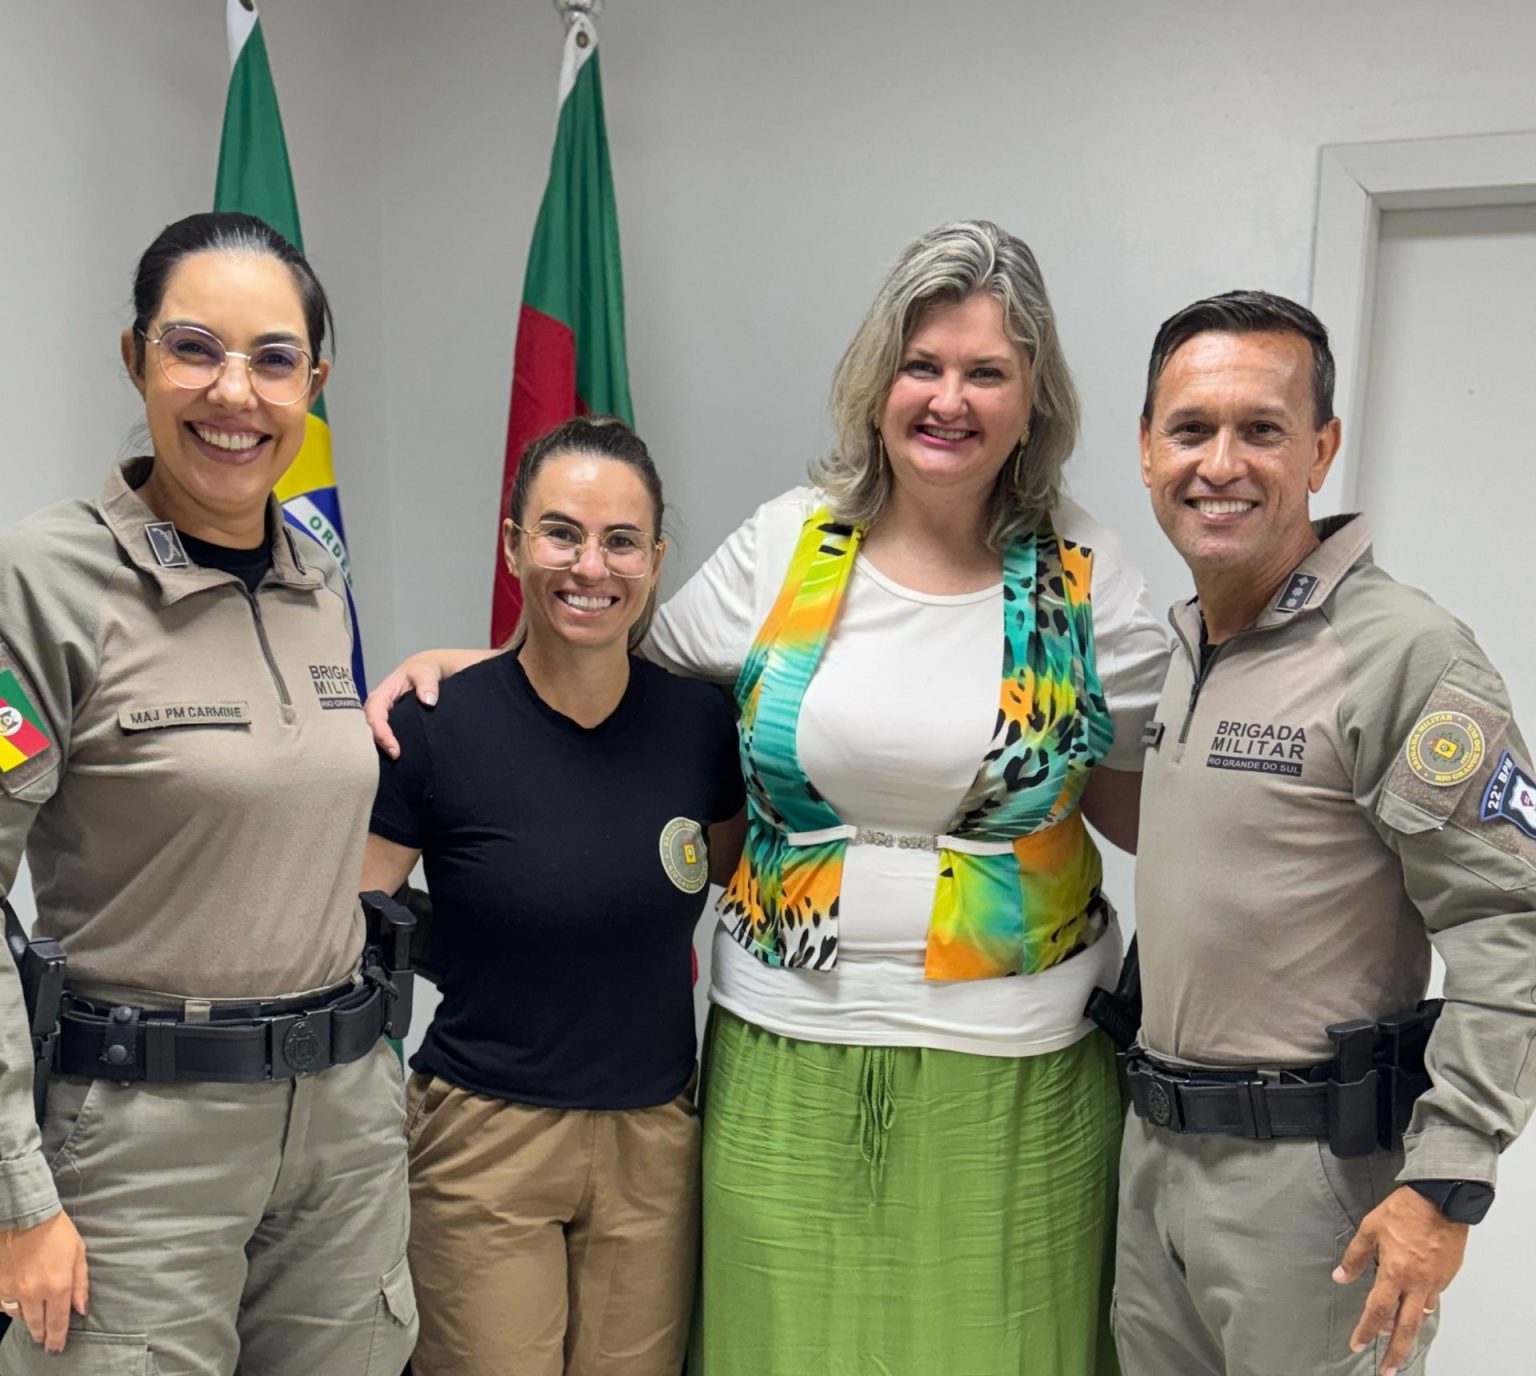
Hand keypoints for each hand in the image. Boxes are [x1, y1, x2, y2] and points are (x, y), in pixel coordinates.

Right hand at [0, 1210, 88, 1352]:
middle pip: (37, 1325)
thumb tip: (80, 1309)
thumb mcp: (78, 1253)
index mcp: (57, 1285)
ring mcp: (13, 1290)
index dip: (57, 1339)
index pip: (58, 1322)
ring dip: (29, 1320)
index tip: (56, 1348)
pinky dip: (13, 1308)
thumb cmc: (57, 1231)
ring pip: (20, 1317)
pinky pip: (5, 1306)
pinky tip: (20, 1303)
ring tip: (36, 1319)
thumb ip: (80, 1284)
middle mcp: (34, 1293)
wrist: (26, 1216)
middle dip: (42, 1335)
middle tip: (45, 1340)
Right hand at [363, 651, 452, 757]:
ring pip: (373, 736)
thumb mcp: (426, 671)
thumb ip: (427, 683)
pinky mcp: (391, 725)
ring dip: (379, 751)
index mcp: (382, 695)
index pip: (375, 715)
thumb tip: (428, 700)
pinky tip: (396, 764)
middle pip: (368, 730)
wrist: (430, 672)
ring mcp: (383, 718)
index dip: (381, 733)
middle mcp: (378, 708)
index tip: (394, 750)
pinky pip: (383, 738)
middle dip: (376, 746)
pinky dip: (386, 749)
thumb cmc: (424, 670)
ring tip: (393, 767)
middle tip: (393, 762)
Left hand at [1333, 1185, 1467, 1375]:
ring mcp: (1435, 1282)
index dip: (1366, 1330)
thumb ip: (1355, 1256)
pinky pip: (1432, 1297)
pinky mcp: (1447, 1276)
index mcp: (1395, 1273)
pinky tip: (1412, 1303)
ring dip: (1407, 1329)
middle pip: (1405, 1328)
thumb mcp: (1370, 1228)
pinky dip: (1420, 1305)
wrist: (1442, 1200)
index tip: (1357, 1345)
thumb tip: (1340, 1277)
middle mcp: (1417, 1284)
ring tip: (1394, 1339)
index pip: (1377, 1311)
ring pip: (1420, 1315)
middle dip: (1395, 1353)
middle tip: (1388, 1371)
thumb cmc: (1405, 1210)